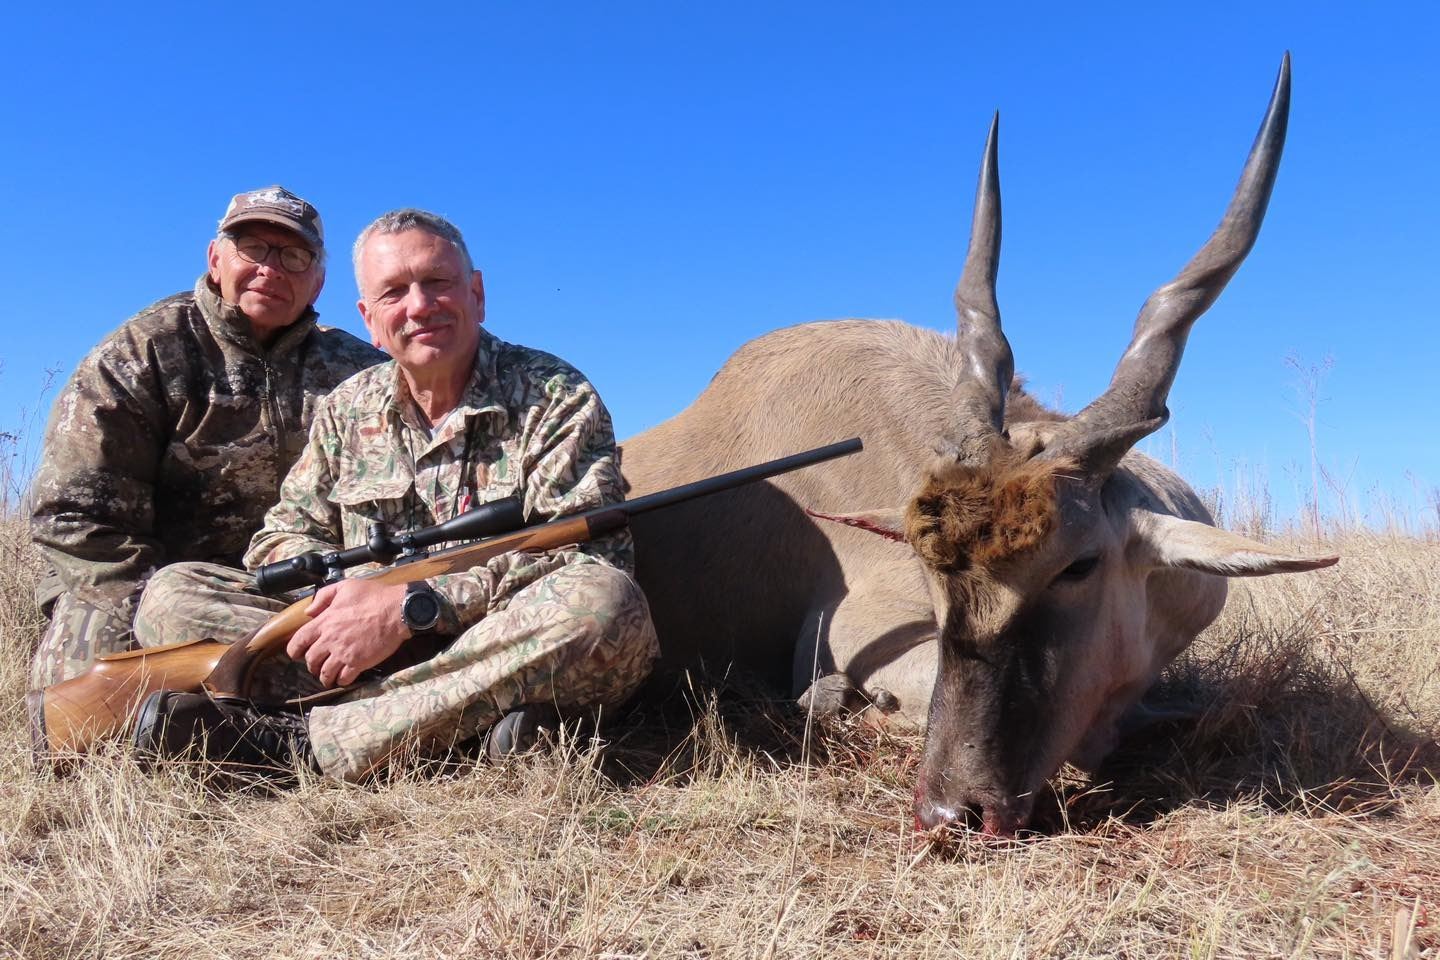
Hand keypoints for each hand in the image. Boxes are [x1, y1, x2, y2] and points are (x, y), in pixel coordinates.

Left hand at [286, 579, 411, 687]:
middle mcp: (330, 640)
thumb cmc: (374, 596)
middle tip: (316, 666)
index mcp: (325, 622)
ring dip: (324, 677)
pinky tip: (343, 678)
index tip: (296, 654)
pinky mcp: (358, 663)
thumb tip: (308, 612)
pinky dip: (341, 681)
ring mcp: (344, 653)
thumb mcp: (346, 587)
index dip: (294, 650)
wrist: (397, 610)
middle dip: (312, 665)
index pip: (299, 641)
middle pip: (311, 660)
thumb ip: (323, 597)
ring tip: (328, 677)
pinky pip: (344, 678)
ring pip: (325, 673)